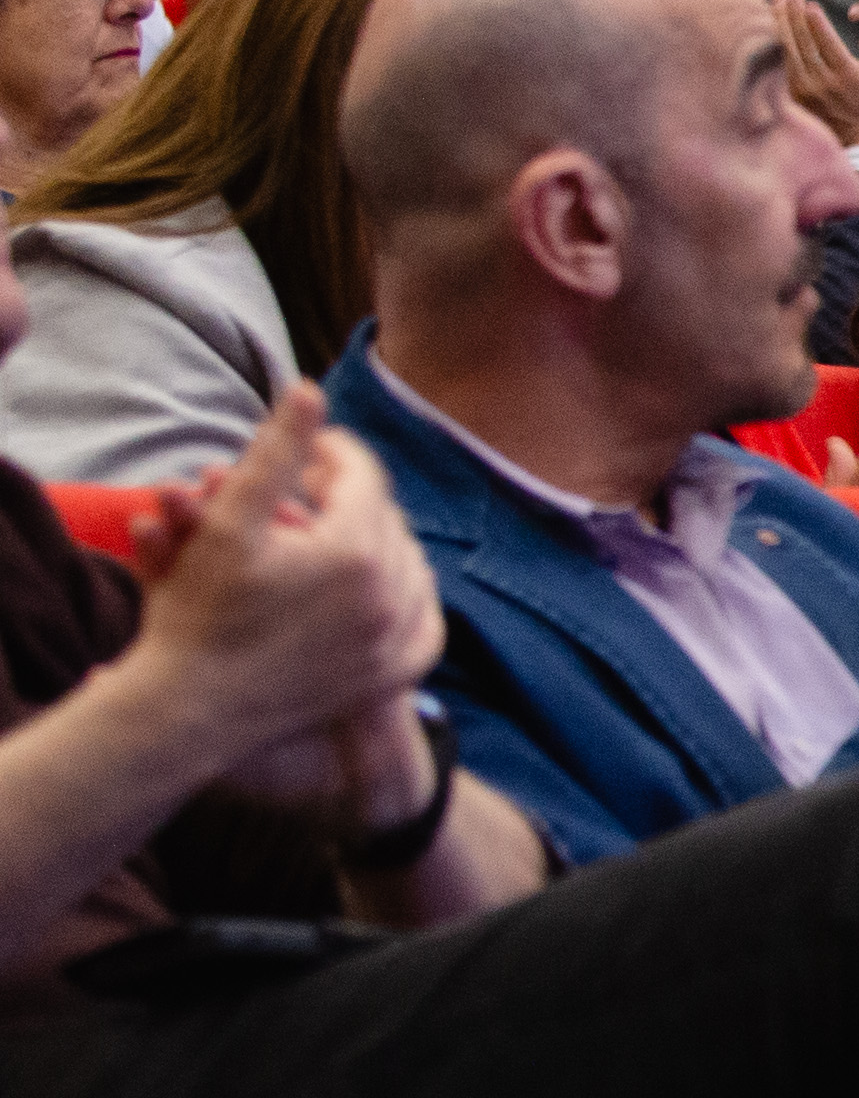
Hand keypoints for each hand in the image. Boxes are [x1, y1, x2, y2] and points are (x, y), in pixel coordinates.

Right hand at [115, 393, 444, 812]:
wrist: (193, 709)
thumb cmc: (199, 612)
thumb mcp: (230, 522)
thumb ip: (275, 453)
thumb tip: (310, 389)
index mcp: (356, 549)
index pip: (363, 474)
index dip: (333, 450)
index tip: (311, 442)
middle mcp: (392, 593)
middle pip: (385, 517)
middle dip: (351, 494)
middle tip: (319, 482)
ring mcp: (399, 637)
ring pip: (409, 564)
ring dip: (380, 539)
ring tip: (343, 525)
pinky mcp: (396, 673)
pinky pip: (425, 619)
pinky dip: (406, 595)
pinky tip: (381, 582)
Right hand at [776, 0, 858, 152]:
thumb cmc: (839, 129)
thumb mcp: (805, 112)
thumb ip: (791, 90)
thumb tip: (777, 67)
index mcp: (789, 94)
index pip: (773, 55)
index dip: (769, 30)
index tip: (765, 10)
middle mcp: (801, 86)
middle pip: (784, 43)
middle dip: (779, 16)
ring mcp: (823, 81)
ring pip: (804, 41)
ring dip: (795, 15)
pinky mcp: (847, 76)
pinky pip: (830, 46)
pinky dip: (819, 26)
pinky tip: (812, 8)